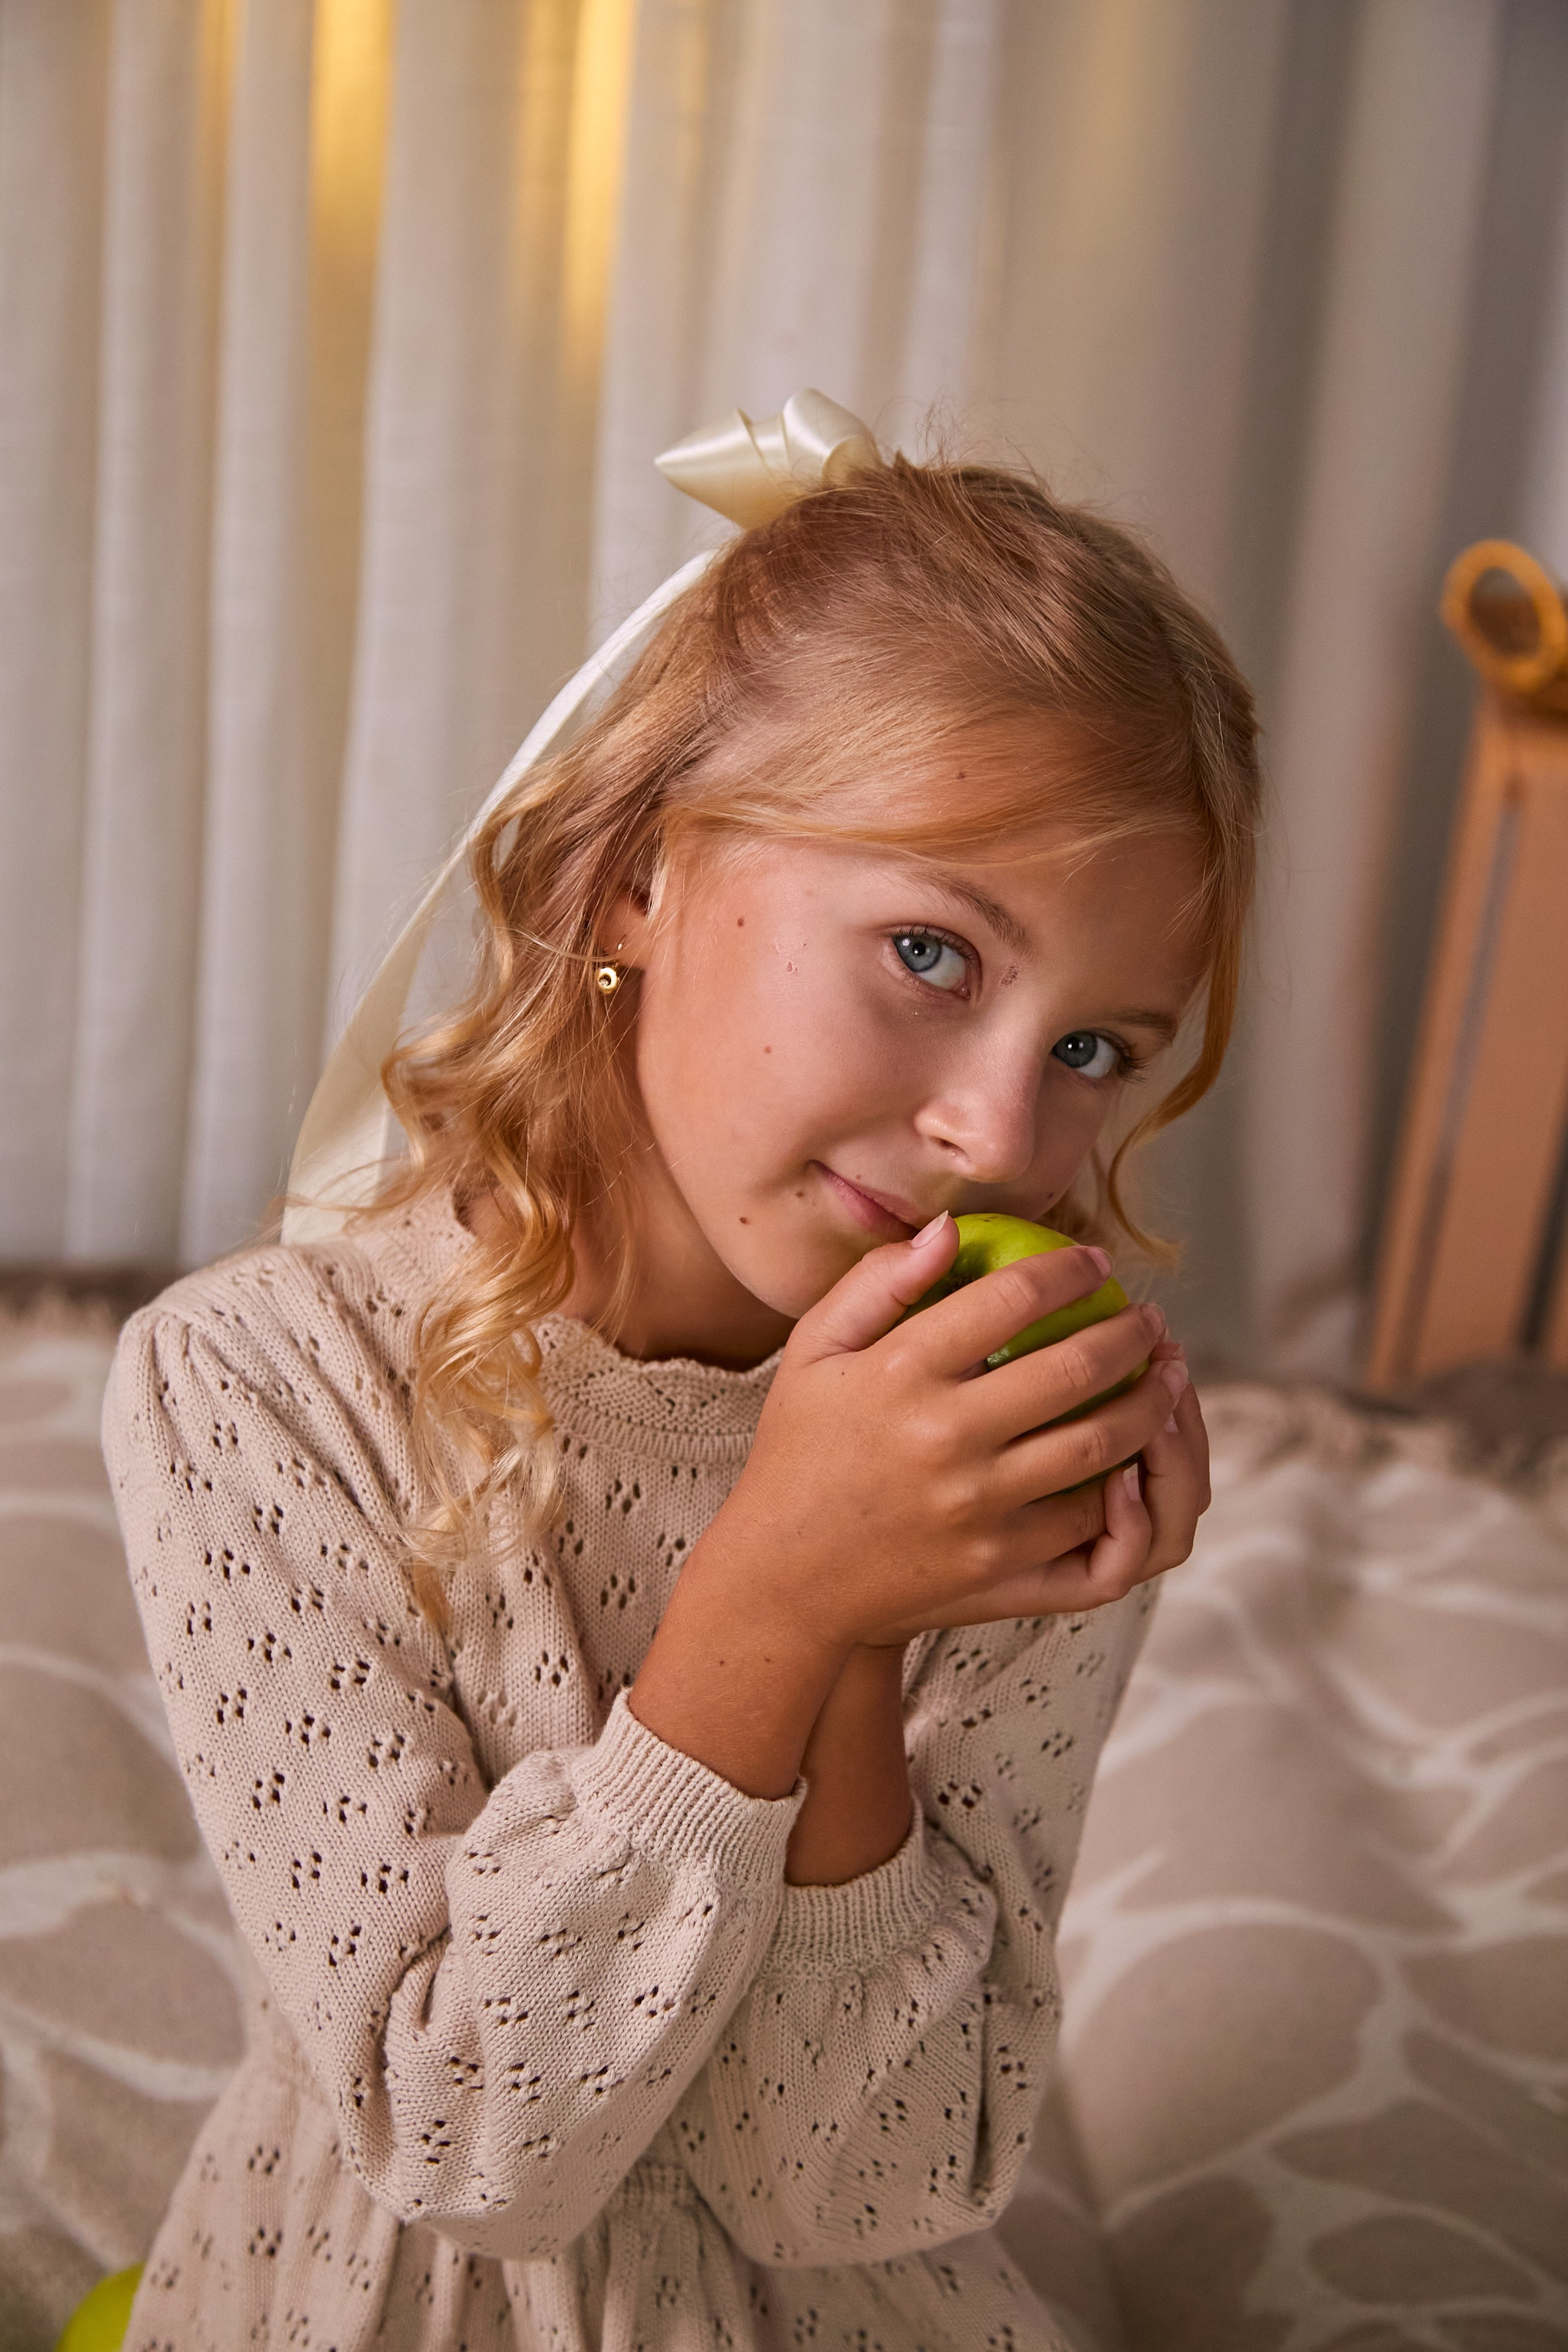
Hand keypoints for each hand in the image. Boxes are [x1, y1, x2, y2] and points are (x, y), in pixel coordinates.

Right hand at [630, 1217, 1203, 1796]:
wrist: (785, 1577)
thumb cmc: (800, 1452)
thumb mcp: (813, 1353)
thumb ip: (877, 1283)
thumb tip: (947, 1230)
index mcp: (901, 1372)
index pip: (1013, 1298)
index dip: (1069, 1270)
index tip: (1097, 1261)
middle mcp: (946, 1437)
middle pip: (1077, 1369)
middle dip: (1131, 1334)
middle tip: (1150, 1319)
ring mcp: (977, 1507)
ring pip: (1100, 1446)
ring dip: (1150, 1405)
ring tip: (1167, 1378)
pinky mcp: (997, 1566)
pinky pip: (1088, 1523)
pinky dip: (1124, 1487)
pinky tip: (1135, 1457)